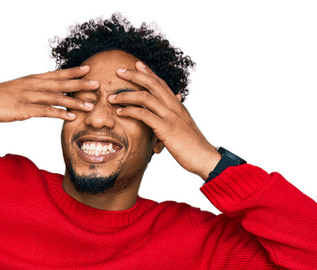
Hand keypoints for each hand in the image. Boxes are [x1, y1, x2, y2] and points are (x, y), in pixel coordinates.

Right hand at [0, 66, 98, 122]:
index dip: (73, 71)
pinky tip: (71, 117)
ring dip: (75, 101)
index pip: (57, 73)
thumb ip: (38, 87)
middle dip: (80, 84)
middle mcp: (34, 85)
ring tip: (90, 105)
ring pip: (56, 98)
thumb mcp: (23, 87)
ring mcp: (30, 97)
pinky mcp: (25, 109)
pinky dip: (60, 113)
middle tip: (97, 84)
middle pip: (61, 84)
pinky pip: (46, 111)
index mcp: (34, 79)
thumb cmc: (5, 96)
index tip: (89, 68)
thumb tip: (52, 89)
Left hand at [110, 62, 220, 179]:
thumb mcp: (183, 127)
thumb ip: (175, 117)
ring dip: (126, 96)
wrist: (204, 157)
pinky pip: (145, 115)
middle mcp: (174, 106)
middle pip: (152, 84)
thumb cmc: (192, 146)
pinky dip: (130, 111)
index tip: (136, 65)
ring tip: (112, 97)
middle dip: (134, 75)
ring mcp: (170, 116)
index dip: (148, 72)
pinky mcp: (166, 128)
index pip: (161, 83)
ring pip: (145, 97)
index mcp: (178, 105)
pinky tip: (120, 112)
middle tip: (118, 71)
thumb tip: (170, 113)